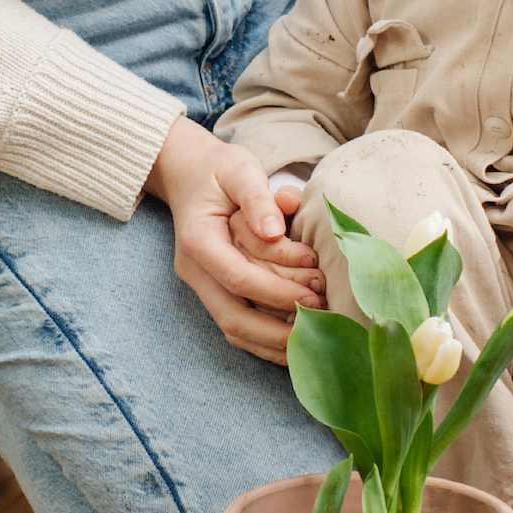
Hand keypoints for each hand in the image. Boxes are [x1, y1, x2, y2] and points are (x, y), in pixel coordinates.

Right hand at [144, 120, 322, 362]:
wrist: (189, 175)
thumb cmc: (220, 171)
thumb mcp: (239, 169)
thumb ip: (256, 196)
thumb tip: (273, 229)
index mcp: (197, 239)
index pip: (237, 277)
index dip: (277, 290)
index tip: (315, 293)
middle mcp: (193, 269)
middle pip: (233, 316)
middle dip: (279, 327)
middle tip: (322, 317)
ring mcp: (200, 285)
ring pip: (233, 329)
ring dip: (274, 342)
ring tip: (315, 337)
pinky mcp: (212, 293)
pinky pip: (236, 327)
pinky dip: (265, 342)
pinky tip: (297, 343)